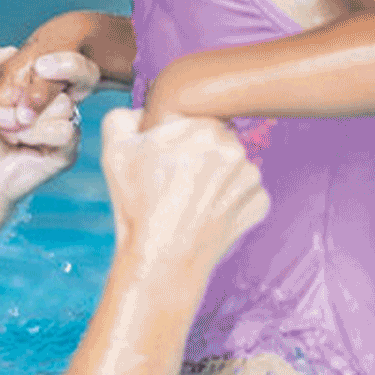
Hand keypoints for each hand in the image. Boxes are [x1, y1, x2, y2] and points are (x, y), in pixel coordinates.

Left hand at [0, 45, 101, 144]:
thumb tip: (10, 48)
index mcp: (40, 87)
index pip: (65, 63)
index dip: (60, 61)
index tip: (40, 66)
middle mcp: (56, 106)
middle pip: (67, 81)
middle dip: (30, 94)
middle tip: (4, 112)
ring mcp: (63, 129)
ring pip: (66, 106)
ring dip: (29, 119)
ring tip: (8, 132)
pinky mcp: (66, 153)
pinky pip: (65, 132)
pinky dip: (38, 134)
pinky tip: (21, 143)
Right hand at [97, 107, 267, 264]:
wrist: (161, 262)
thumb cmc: (137, 206)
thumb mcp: (114, 151)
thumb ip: (125, 116)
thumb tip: (144, 112)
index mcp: (203, 125)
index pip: (193, 118)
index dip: (175, 138)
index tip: (163, 161)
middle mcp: (234, 147)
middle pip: (216, 140)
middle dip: (199, 155)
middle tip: (174, 183)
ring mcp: (251, 177)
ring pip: (232, 166)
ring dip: (215, 177)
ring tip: (188, 202)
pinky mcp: (260, 203)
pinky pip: (244, 192)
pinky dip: (228, 200)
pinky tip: (205, 214)